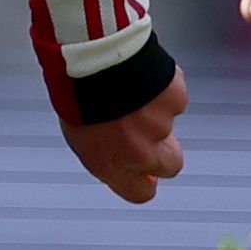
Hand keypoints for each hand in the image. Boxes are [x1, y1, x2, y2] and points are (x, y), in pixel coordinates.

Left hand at [63, 65, 187, 203]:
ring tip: (131, 90)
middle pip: (170, 165)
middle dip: (163, 150)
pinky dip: (163, 87)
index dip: (144, 181)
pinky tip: (143, 76)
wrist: (88, 56)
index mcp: (111, 165)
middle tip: (145, 128)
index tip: (144, 172)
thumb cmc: (75, 92)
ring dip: (156, 111)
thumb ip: (105, 153)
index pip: (141, 193)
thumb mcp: (79, 134)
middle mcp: (139, 152)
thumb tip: (119, 161)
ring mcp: (161, 126)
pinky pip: (175, 97)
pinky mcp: (175, 100)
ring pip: (169, 124)